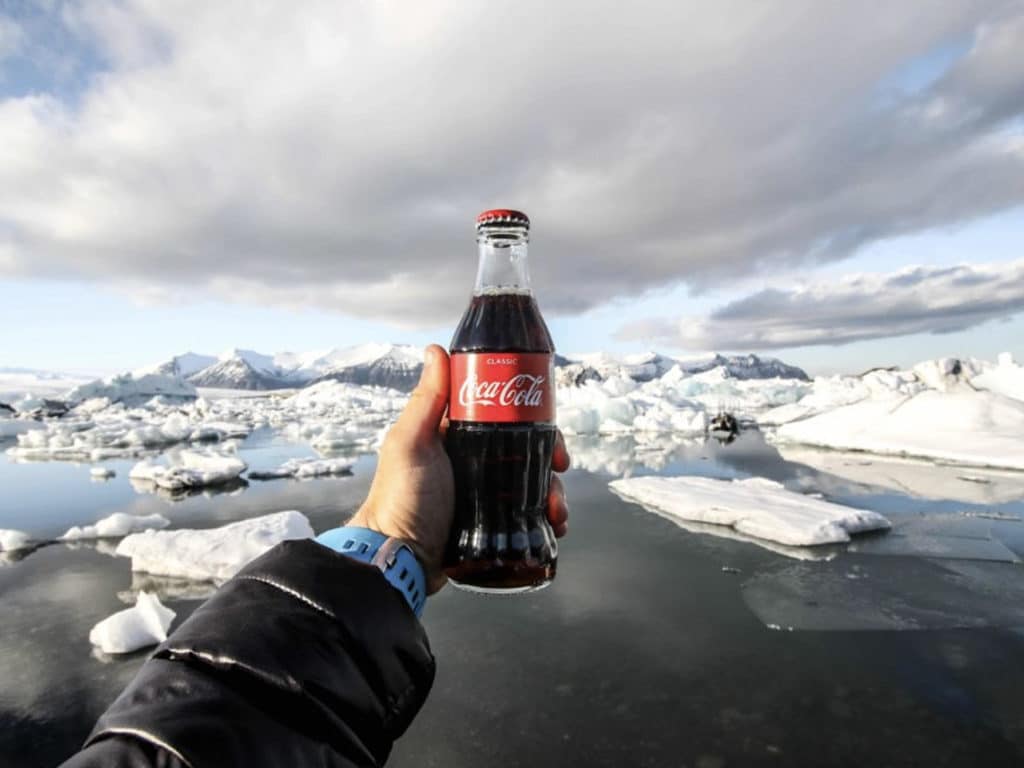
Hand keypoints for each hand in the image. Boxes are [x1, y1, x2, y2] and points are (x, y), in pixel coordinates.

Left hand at [350, 344, 570, 593]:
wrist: (400, 560)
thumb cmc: (401, 498)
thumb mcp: (411, 444)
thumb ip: (426, 400)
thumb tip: (437, 349)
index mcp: (454, 435)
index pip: (501, 412)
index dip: (529, 413)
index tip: (547, 421)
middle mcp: (472, 460)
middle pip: (524, 447)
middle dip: (549, 455)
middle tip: (560, 466)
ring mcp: (483, 493)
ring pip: (532, 481)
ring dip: (553, 490)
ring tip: (557, 509)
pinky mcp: (492, 523)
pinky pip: (528, 513)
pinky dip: (546, 516)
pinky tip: (555, 525)